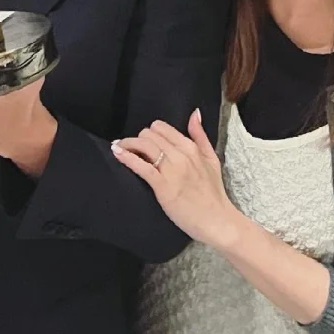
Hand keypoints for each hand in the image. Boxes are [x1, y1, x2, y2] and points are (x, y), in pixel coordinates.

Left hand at [111, 110, 237, 250]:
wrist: (216, 220)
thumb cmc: (213, 192)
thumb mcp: (211, 158)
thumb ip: (200, 135)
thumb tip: (194, 113)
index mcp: (191, 147)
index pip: (161, 127)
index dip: (149, 133)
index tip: (143, 140)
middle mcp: (180, 154)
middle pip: (149, 134)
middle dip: (137, 139)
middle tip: (130, 147)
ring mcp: (171, 169)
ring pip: (143, 145)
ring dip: (127, 144)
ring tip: (118, 148)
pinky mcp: (162, 186)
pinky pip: (141, 165)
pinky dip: (126, 157)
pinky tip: (117, 153)